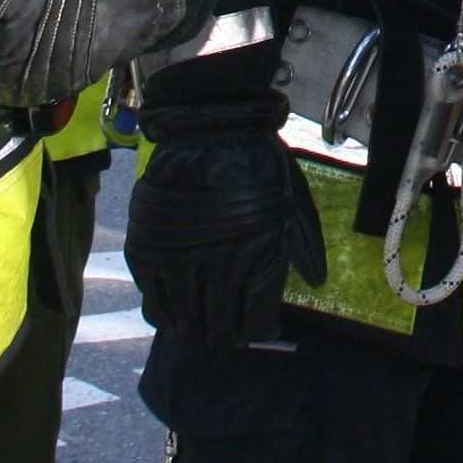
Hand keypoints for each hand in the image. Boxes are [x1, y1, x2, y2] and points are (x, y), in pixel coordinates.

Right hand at [127, 128, 319, 346]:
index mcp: (260, 259)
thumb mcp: (292, 204)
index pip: (256, 326)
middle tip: (226, 328)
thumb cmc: (258, 164)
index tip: (256, 327)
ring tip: (200, 319)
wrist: (211, 127)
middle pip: (218, 332)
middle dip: (226, 335)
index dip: (259, 331)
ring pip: (183, 324)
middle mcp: (218, 269)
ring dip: (194, 327)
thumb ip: (304, 247)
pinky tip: (175, 303)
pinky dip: (164, 309)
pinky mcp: (147, 252)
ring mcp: (179, 262)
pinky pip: (152, 302)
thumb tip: (316, 281)